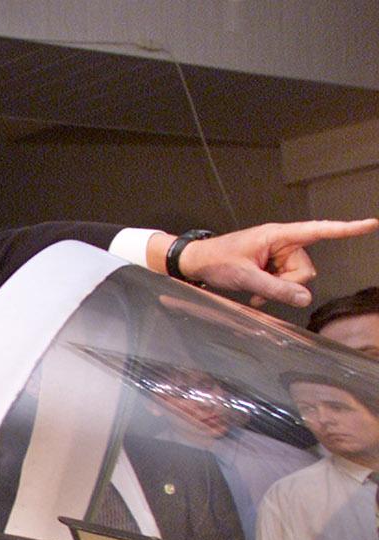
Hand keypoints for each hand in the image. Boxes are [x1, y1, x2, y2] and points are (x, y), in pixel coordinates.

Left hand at [152, 219, 378, 306]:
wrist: (196, 263)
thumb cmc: (216, 261)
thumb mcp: (245, 277)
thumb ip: (276, 289)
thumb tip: (305, 298)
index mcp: (278, 235)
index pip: (319, 230)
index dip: (346, 229)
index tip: (371, 224)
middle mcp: (283, 242)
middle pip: (305, 268)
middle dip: (289, 283)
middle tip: (261, 286)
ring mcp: (278, 255)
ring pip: (296, 279)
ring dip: (278, 289)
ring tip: (254, 289)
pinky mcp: (272, 265)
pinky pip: (285, 283)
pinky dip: (273, 290)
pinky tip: (256, 294)